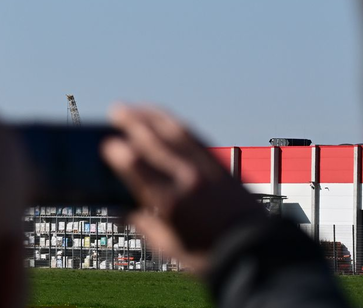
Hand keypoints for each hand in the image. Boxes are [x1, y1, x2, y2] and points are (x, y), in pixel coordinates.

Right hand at [101, 104, 266, 274]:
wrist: (254, 249)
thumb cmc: (210, 255)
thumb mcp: (170, 248)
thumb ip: (144, 226)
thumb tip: (121, 212)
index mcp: (171, 203)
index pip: (139, 169)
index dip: (121, 154)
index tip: (108, 145)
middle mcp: (188, 179)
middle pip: (155, 142)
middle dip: (133, 122)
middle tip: (116, 109)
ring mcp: (206, 168)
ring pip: (175, 132)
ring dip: (153, 116)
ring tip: (136, 107)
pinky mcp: (220, 164)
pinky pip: (195, 136)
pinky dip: (176, 124)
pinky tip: (166, 120)